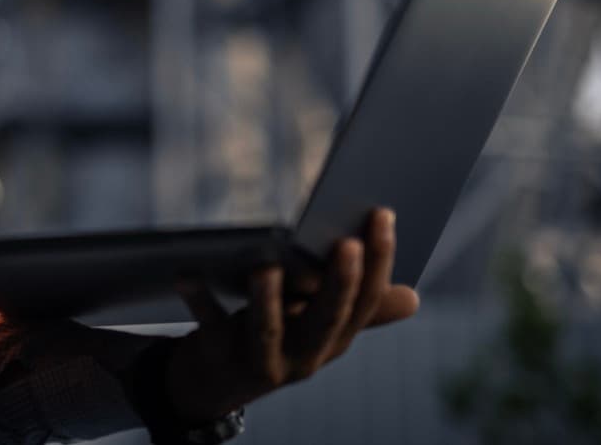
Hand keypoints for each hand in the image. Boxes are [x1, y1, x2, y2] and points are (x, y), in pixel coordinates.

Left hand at [163, 208, 420, 424]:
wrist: (212, 385)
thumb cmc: (273, 337)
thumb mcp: (317, 324)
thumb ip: (358, 310)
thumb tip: (414, 300)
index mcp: (333, 339)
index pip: (365, 302)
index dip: (379, 262)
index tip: (382, 214)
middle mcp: (305, 356)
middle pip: (327, 319)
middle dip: (340, 283)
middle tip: (346, 243)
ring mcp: (262, 362)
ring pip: (269, 331)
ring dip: (268, 300)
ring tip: (265, 265)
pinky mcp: (219, 359)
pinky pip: (210, 328)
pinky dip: (199, 300)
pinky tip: (186, 273)